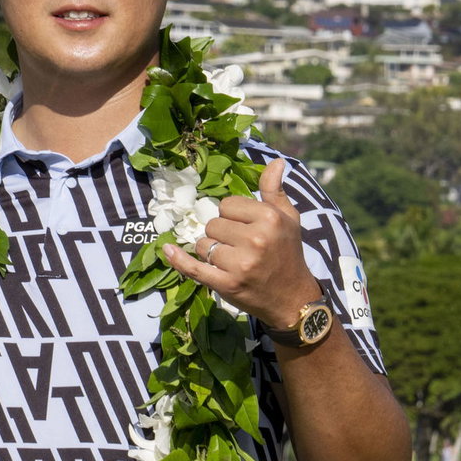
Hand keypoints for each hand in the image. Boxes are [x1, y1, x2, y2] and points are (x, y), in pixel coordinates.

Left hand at [161, 159, 320, 328]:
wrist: (293, 298)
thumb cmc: (288, 253)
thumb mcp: (288, 218)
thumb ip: (274, 190)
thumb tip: (275, 161)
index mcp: (269, 218)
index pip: (227, 204)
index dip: (232, 215)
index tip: (244, 227)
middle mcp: (255, 239)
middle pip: (213, 224)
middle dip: (221, 234)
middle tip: (240, 247)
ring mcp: (240, 263)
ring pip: (202, 244)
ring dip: (210, 251)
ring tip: (232, 260)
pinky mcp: (227, 284)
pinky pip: (194, 268)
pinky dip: (178, 260)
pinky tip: (168, 249)